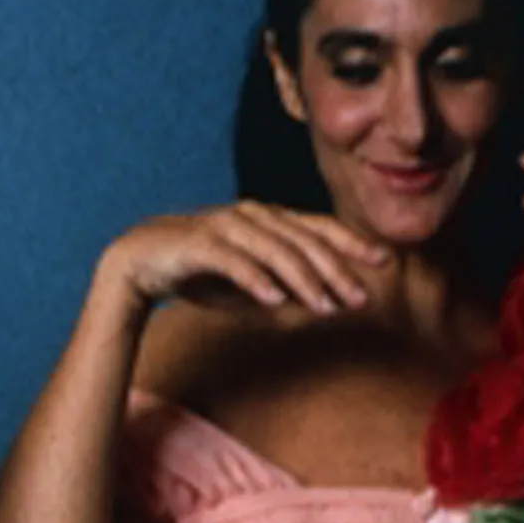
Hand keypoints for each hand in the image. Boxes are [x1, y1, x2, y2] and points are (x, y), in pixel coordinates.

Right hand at [99, 201, 388, 312]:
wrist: (140, 262)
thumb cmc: (201, 271)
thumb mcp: (251, 283)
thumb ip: (285, 286)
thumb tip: (325, 302)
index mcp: (268, 220)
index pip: (318, 228)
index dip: (352, 243)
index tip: (383, 262)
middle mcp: (252, 216)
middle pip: (303, 242)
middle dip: (335, 271)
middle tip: (358, 299)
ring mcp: (225, 226)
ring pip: (274, 250)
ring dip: (302, 279)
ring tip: (323, 306)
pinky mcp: (199, 243)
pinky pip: (233, 261)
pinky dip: (256, 279)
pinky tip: (275, 300)